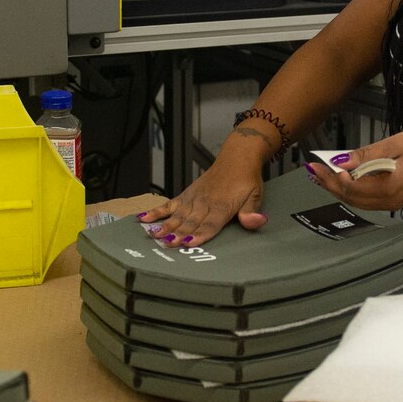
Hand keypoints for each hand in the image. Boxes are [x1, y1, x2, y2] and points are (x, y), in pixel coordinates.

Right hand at [139, 157, 269, 247]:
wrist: (237, 157)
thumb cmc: (246, 179)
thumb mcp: (256, 195)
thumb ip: (251, 212)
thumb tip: (258, 221)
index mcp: (223, 206)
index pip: (210, 225)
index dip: (199, 235)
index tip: (189, 243)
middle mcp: (206, 203)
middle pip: (191, 222)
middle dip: (179, 234)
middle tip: (167, 244)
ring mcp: (194, 198)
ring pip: (179, 215)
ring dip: (166, 225)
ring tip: (154, 235)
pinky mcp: (187, 194)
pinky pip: (170, 204)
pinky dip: (157, 211)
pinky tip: (144, 218)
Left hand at [306, 130, 402, 212]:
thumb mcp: (395, 144)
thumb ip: (366, 155)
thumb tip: (341, 161)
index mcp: (390, 187)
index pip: (353, 188)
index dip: (333, 178)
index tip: (320, 165)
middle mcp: (389, 201)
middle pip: (351, 197)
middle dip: (329, 184)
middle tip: (313, 170)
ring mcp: (390, 204)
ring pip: (356, 201)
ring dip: (337, 188)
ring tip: (321, 175)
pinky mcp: (391, 201)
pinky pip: (364, 199)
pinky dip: (350, 190)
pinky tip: (340, 180)